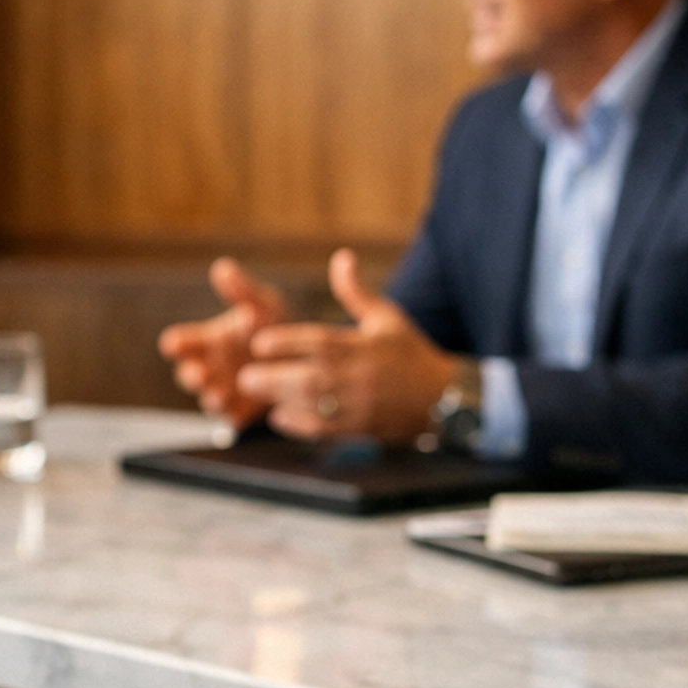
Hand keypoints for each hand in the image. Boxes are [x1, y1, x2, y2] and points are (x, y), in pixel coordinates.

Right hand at [157, 257, 287, 421]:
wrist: (306, 360)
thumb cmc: (276, 327)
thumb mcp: (264, 305)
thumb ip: (242, 291)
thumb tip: (223, 267)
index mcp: (207, 340)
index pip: (180, 343)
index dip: (176, 343)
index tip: (173, 343)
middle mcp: (209, 367)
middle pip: (188, 374)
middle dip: (191, 374)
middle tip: (197, 373)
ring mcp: (222, 391)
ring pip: (208, 398)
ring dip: (211, 396)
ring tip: (218, 395)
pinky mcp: (239, 412)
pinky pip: (231, 417)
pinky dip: (233, 415)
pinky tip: (239, 411)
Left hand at [235, 249, 457, 445]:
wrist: (443, 397)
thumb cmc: (409, 353)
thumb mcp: (387, 317)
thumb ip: (356, 292)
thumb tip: (341, 257)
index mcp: (361, 345)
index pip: (319, 342)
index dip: (287, 343)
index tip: (259, 342)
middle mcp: (358, 376)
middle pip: (311, 378)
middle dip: (275, 378)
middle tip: (245, 376)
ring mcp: (359, 404)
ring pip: (315, 405)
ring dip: (281, 400)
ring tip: (253, 393)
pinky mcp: (361, 427)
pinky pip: (326, 429)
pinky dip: (300, 426)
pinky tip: (279, 418)